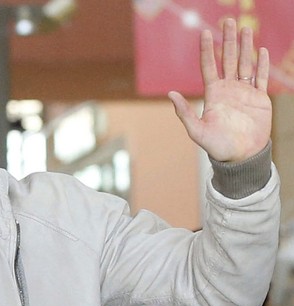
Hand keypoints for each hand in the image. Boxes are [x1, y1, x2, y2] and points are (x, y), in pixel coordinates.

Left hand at [168, 18, 271, 162]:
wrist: (241, 157)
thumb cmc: (217, 147)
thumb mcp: (196, 130)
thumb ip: (184, 112)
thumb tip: (170, 93)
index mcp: (213, 94)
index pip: (209, 66)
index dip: (208, 49)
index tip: (205, 32)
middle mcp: (228, 90)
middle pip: (228, 59)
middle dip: (228, 40)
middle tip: (228, 20)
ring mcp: (244, 93)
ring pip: (245, 64)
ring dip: (245, 46)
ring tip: (246, 28)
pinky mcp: (260, 99)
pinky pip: (262, 78)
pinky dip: (262, 65)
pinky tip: (261, 51)